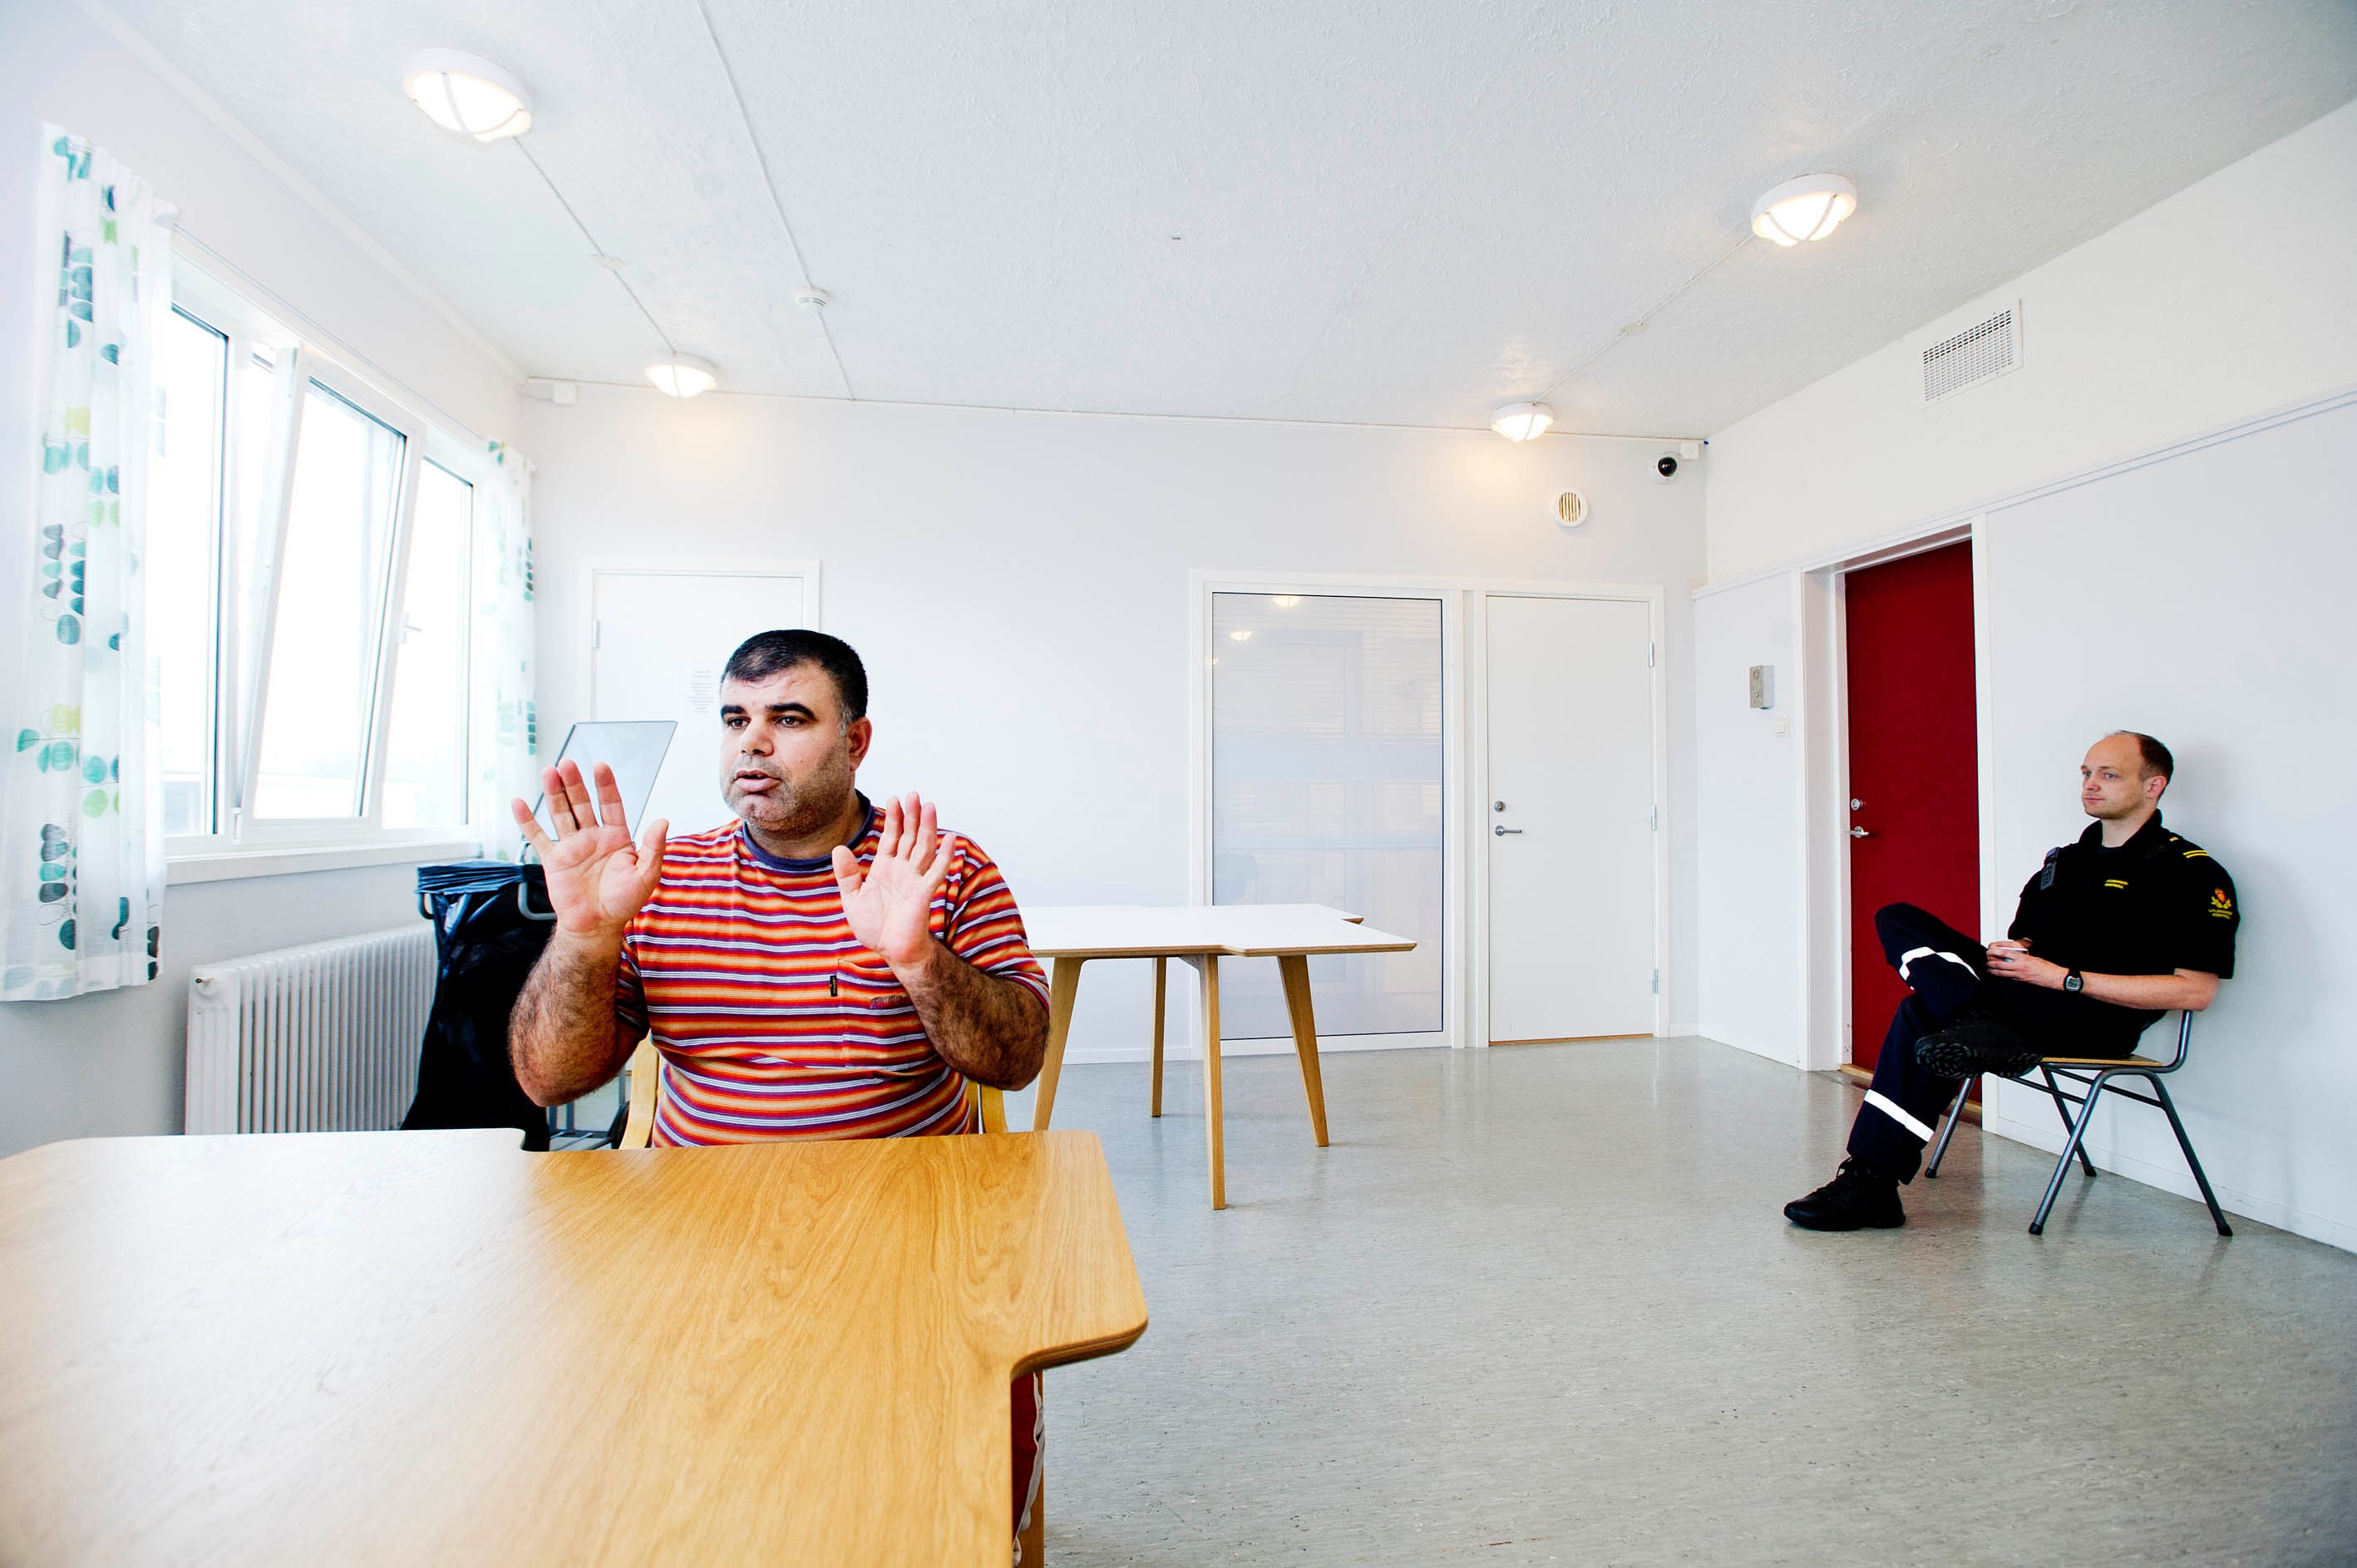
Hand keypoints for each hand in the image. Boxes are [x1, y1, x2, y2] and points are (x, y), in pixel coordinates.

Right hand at [511, 761, 667, 941]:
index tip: (600, 766)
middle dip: (575, 784)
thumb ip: (653, 848)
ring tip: (549, 772)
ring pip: (561, 814)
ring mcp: (572, 847)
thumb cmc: (623, 903)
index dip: (606, 785)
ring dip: (554, 794)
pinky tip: (518, 803)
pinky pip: (538, 837)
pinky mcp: (554, 860)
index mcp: (617, 838)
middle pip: (582, 804)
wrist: (597, 927)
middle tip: (567, 764)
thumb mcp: (646, 875)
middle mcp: (593, 837)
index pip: (611, 804)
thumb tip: (662, 822)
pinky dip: (527, 821)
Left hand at [833, 792, 953, 972]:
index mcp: (885, 869)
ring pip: (923, 848)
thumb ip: (847, 874)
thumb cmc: (875, 928)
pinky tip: (950, 838)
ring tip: (929, 806)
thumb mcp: (852, 899)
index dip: (894, 818)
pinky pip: (935, 871)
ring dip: (927, 827)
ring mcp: (915, 880)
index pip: (891, 837)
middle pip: (909, 836)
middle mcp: (902, 870)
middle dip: (911, 815)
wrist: (891, 951)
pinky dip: (944, 855)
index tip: (895, 798)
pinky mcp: (924, 893)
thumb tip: (838, 848)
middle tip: (914, 794)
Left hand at [1985, 940, 2064, 988]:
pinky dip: (2001, 975)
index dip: (1994, 952)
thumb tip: (2012, 952)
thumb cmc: (2045, 966)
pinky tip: (1998, 974)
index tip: (1989, 951)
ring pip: (2001, 973)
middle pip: (1999, 964)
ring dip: (1992, 971)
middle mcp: (2019, 967)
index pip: (2004, 954)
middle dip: (1990, 963)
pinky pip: (2008, 977)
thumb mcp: (2033, 956)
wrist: (2053, 976)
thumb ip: (2022, 955)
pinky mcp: (2020, 980)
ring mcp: (2018, 975)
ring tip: (1989, 968)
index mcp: (2022, 958)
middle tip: (1986, 960)